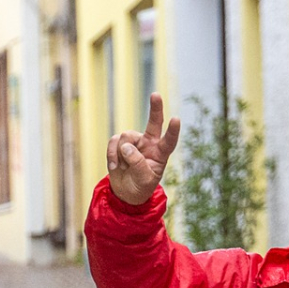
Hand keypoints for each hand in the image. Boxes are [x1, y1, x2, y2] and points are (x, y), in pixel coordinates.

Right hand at [106, 92, 180, 206]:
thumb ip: (137, 164)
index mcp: (161, 154)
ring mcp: (134, 141)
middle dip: (155, 108)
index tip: (176, 119)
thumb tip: (126, 146)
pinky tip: (115, 166)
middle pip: (154, 122)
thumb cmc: (140, 187)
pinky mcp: (120, 143)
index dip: (172, 131)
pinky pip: (114, 142)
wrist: (125, 192)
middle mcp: (149, 143)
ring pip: (126, 137)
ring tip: (123, 167)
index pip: (169, 141)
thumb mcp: (143, 180)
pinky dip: (112, 154)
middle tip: (155, 95)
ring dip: (121, 154)